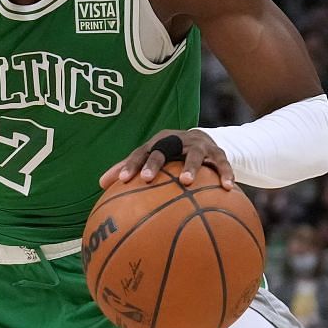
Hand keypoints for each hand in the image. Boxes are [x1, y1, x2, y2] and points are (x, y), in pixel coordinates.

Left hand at [100, 128, 233, 189]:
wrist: (201, 139)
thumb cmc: (169, 155)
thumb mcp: (151, 158)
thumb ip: (127, 169)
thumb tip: (99, 186)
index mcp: (158, 143)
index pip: (141, 152)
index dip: (131, 165)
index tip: (122, 180)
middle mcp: (177, 141)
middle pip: (164, 149)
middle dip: (155, 163)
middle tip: (147, 179)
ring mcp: (198, 145)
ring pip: (194, 154)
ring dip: (191, 167)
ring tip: (187, 182)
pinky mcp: (217, 152)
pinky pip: (222, 164)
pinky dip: (225, 174)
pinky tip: (228, 188)